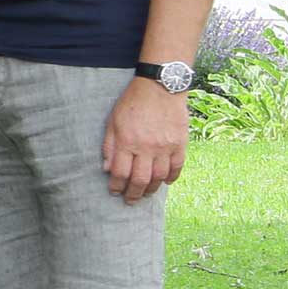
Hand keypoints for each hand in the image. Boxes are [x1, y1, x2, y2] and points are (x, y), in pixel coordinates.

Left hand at [102, 78, 189, 201]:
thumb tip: (106, 168)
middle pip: (140, 180)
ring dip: (152, 189)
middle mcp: (147, 148)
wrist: (160, 87)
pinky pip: (177, 167)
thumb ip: (109, 146)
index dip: (117, 186)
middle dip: (134, 194)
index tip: (114, 192)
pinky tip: (166, 182)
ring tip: (146, 193)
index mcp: (127, 142)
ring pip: (160, 177)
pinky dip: (172, 177)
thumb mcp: (112, 122)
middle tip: (131, 201)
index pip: (120, 173)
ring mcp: (166, 147)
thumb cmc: (132, 103)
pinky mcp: (180, 143)